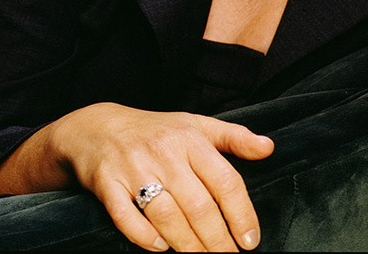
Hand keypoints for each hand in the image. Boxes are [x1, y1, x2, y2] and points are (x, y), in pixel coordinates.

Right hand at [53, 103, 273, 251]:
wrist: (99, 127)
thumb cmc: (158, 130)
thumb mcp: (198, 125)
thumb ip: (235, 137)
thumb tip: (269, 148)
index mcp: (191, 139)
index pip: (225, 180)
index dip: (241, 214)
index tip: (250, 240)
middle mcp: (165, 153)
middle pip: (198, 205)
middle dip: (217, 240)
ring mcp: (135, 168)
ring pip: (166, 215)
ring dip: (187, 245)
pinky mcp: (107, 184)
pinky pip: (126, 217)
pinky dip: (145, 237)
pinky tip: (161, 248)